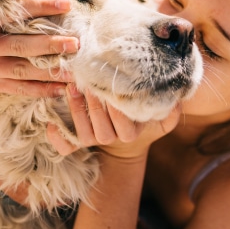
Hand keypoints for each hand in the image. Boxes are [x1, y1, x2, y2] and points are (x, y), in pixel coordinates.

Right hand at [0, 0, 78, 97]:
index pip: (15, 12)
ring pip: (23, 71)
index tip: (66, 4)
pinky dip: (41, 90)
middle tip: (76, 42)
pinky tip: (61, 89)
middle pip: (22, 45)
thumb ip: (2, 10)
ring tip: (75, 71)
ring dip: (51, 71)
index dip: (41, 7)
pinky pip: (19, 89)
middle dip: (51, 44)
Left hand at [47, 84, 180, 158]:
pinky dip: (58, 138)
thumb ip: (171, 109)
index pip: (124, 124)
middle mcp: (112, 138)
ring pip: (84, 133)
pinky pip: (66, 147)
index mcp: (130, 132)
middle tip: (86, 81)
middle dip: (93, 105)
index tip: (110, 88)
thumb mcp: (161, 117)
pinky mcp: (78, 142)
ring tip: (72, 87)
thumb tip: (178, 96)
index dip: (115, 108)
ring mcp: (94, 141)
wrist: (124, 141)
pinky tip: (51, 124)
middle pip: (101, 128)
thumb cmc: (141, 118)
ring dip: (76, 111)